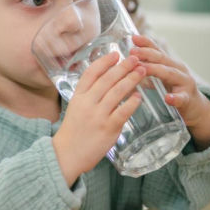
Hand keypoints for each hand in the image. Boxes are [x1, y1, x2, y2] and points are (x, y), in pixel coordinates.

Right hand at [52, 51, 146, 184]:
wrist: (67, 155)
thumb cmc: (74, 131)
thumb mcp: (76, 108)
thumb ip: (89, 94)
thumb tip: (107, 79)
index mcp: (78, 97)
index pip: (91, 73)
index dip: (104, 62)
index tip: (116, 54)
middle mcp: (87, 103)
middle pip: (107, 79)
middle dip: (123, 67)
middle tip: (136, 58)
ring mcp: (98, 116)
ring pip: (117, 92)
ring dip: (132, 79)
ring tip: (142, 71)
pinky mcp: (108, 128)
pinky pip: (123, 112)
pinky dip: (132, 102)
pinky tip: (139, 96)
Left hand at [130, 34, 209, 148]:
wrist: (195, 108)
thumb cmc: (175, 91)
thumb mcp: (163, 77)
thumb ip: (149, 70)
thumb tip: (128, 64)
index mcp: (170, 64)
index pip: (157, 50)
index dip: (146, 43)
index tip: (133, 37)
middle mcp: (179, 69)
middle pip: (162, 59)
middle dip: (147, 54)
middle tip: (132, 52)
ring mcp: (185, 83)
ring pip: (170, 74)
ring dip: (156, 70)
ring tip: (143, 69)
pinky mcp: (188, 99)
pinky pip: (181, 98)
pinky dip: (174, 98)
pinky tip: (168, 98)